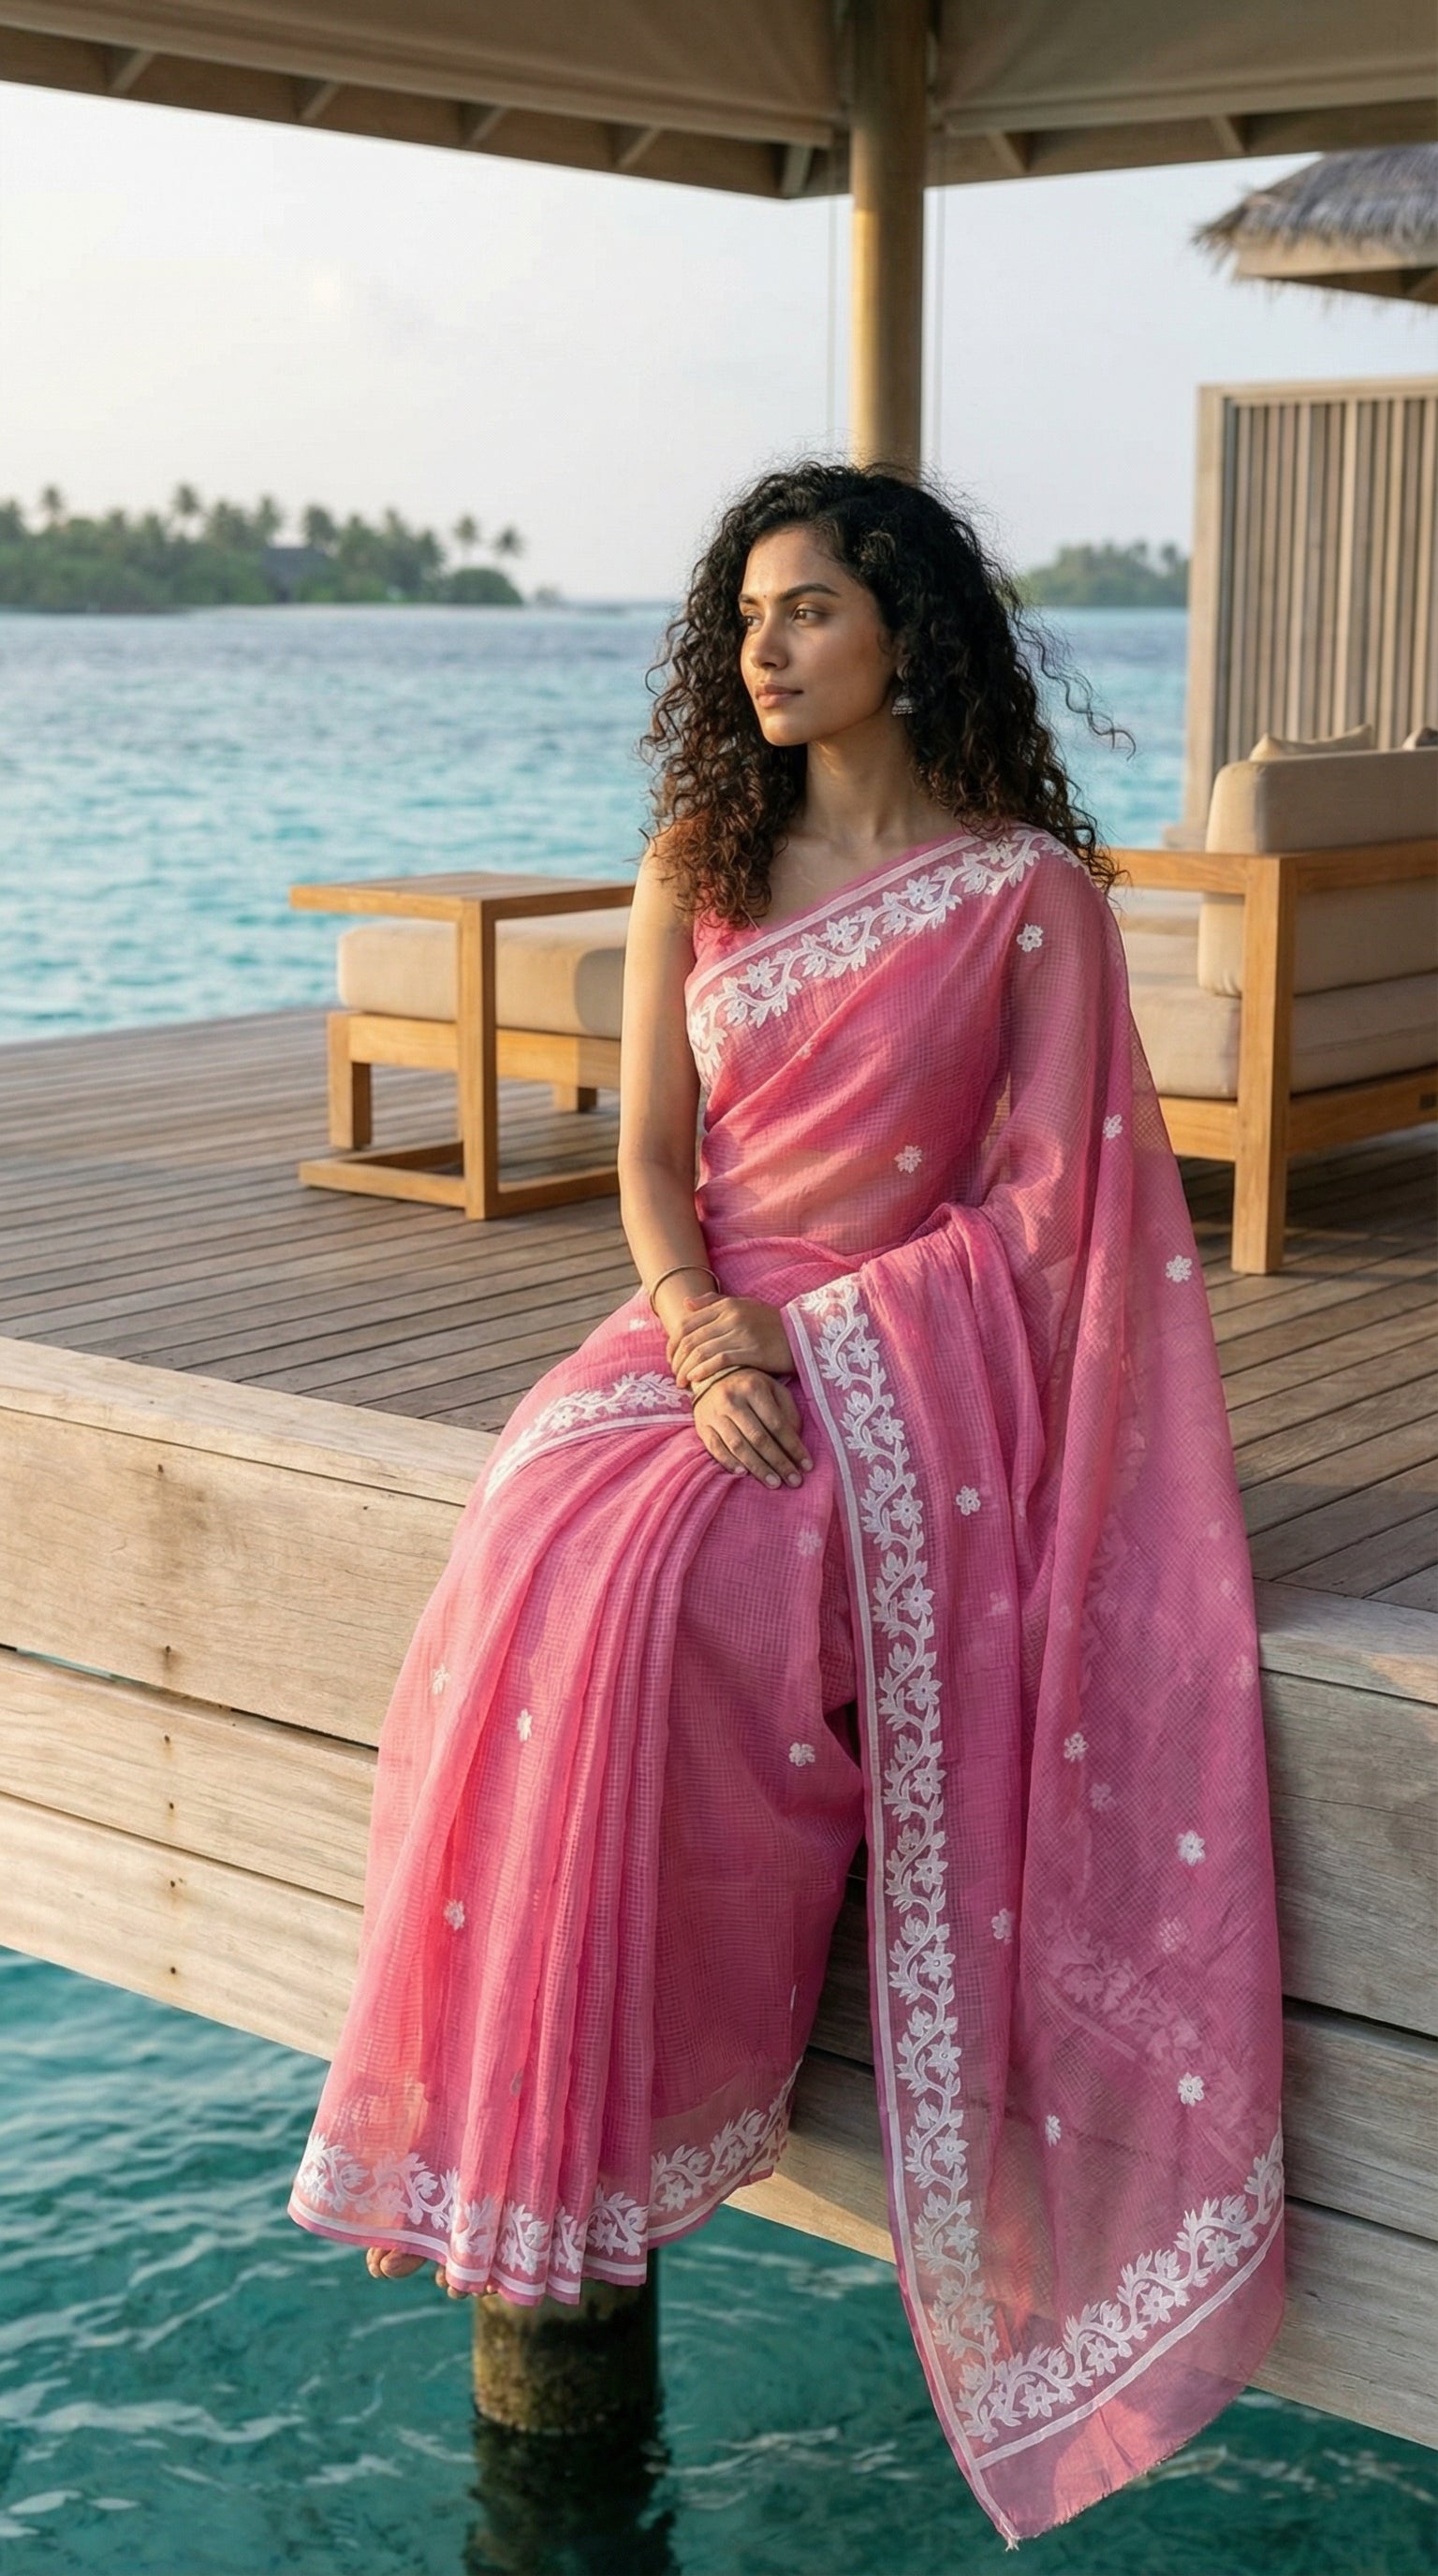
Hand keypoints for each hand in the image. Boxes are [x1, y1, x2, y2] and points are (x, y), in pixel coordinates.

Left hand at [668, 1293, 794, 1389]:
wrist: (804, 1334)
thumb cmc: (771, 1323)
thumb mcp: (744, 1305)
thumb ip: (714, 1303)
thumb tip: (686, 1304)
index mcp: (726, 1305)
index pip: (687, 1323)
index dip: (673, 1343)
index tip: (671, 1359)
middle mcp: (731, 1316)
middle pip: (691, 1339)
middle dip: (677, 1360)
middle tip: (674, 1375)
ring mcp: (742, 1333)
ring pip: (702, 1351)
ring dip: (686, 1369)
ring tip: (681, 1383)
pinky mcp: (752, 1351)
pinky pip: (719, 1361)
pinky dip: (703, 1370)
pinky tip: (695, 1380)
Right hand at [691, 1366, 812, 1487]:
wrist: (712, 1376)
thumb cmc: (750, 1385)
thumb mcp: (774, 1389)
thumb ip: (788, 1411)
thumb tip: (795, 1440)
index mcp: (753, 1388)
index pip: (777, 1424)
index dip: (793, 1447)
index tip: (807, 1465)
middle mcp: (732, 1400)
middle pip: (758, 1438)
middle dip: (778, 1462)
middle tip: (794, 1481)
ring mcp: (714, 1414)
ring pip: (738, 1446)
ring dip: (758, 1468)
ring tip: (774, 1483)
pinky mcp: (702, 1426)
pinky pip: (715, 1448)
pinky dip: (729, 1463)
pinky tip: (744, 1474)